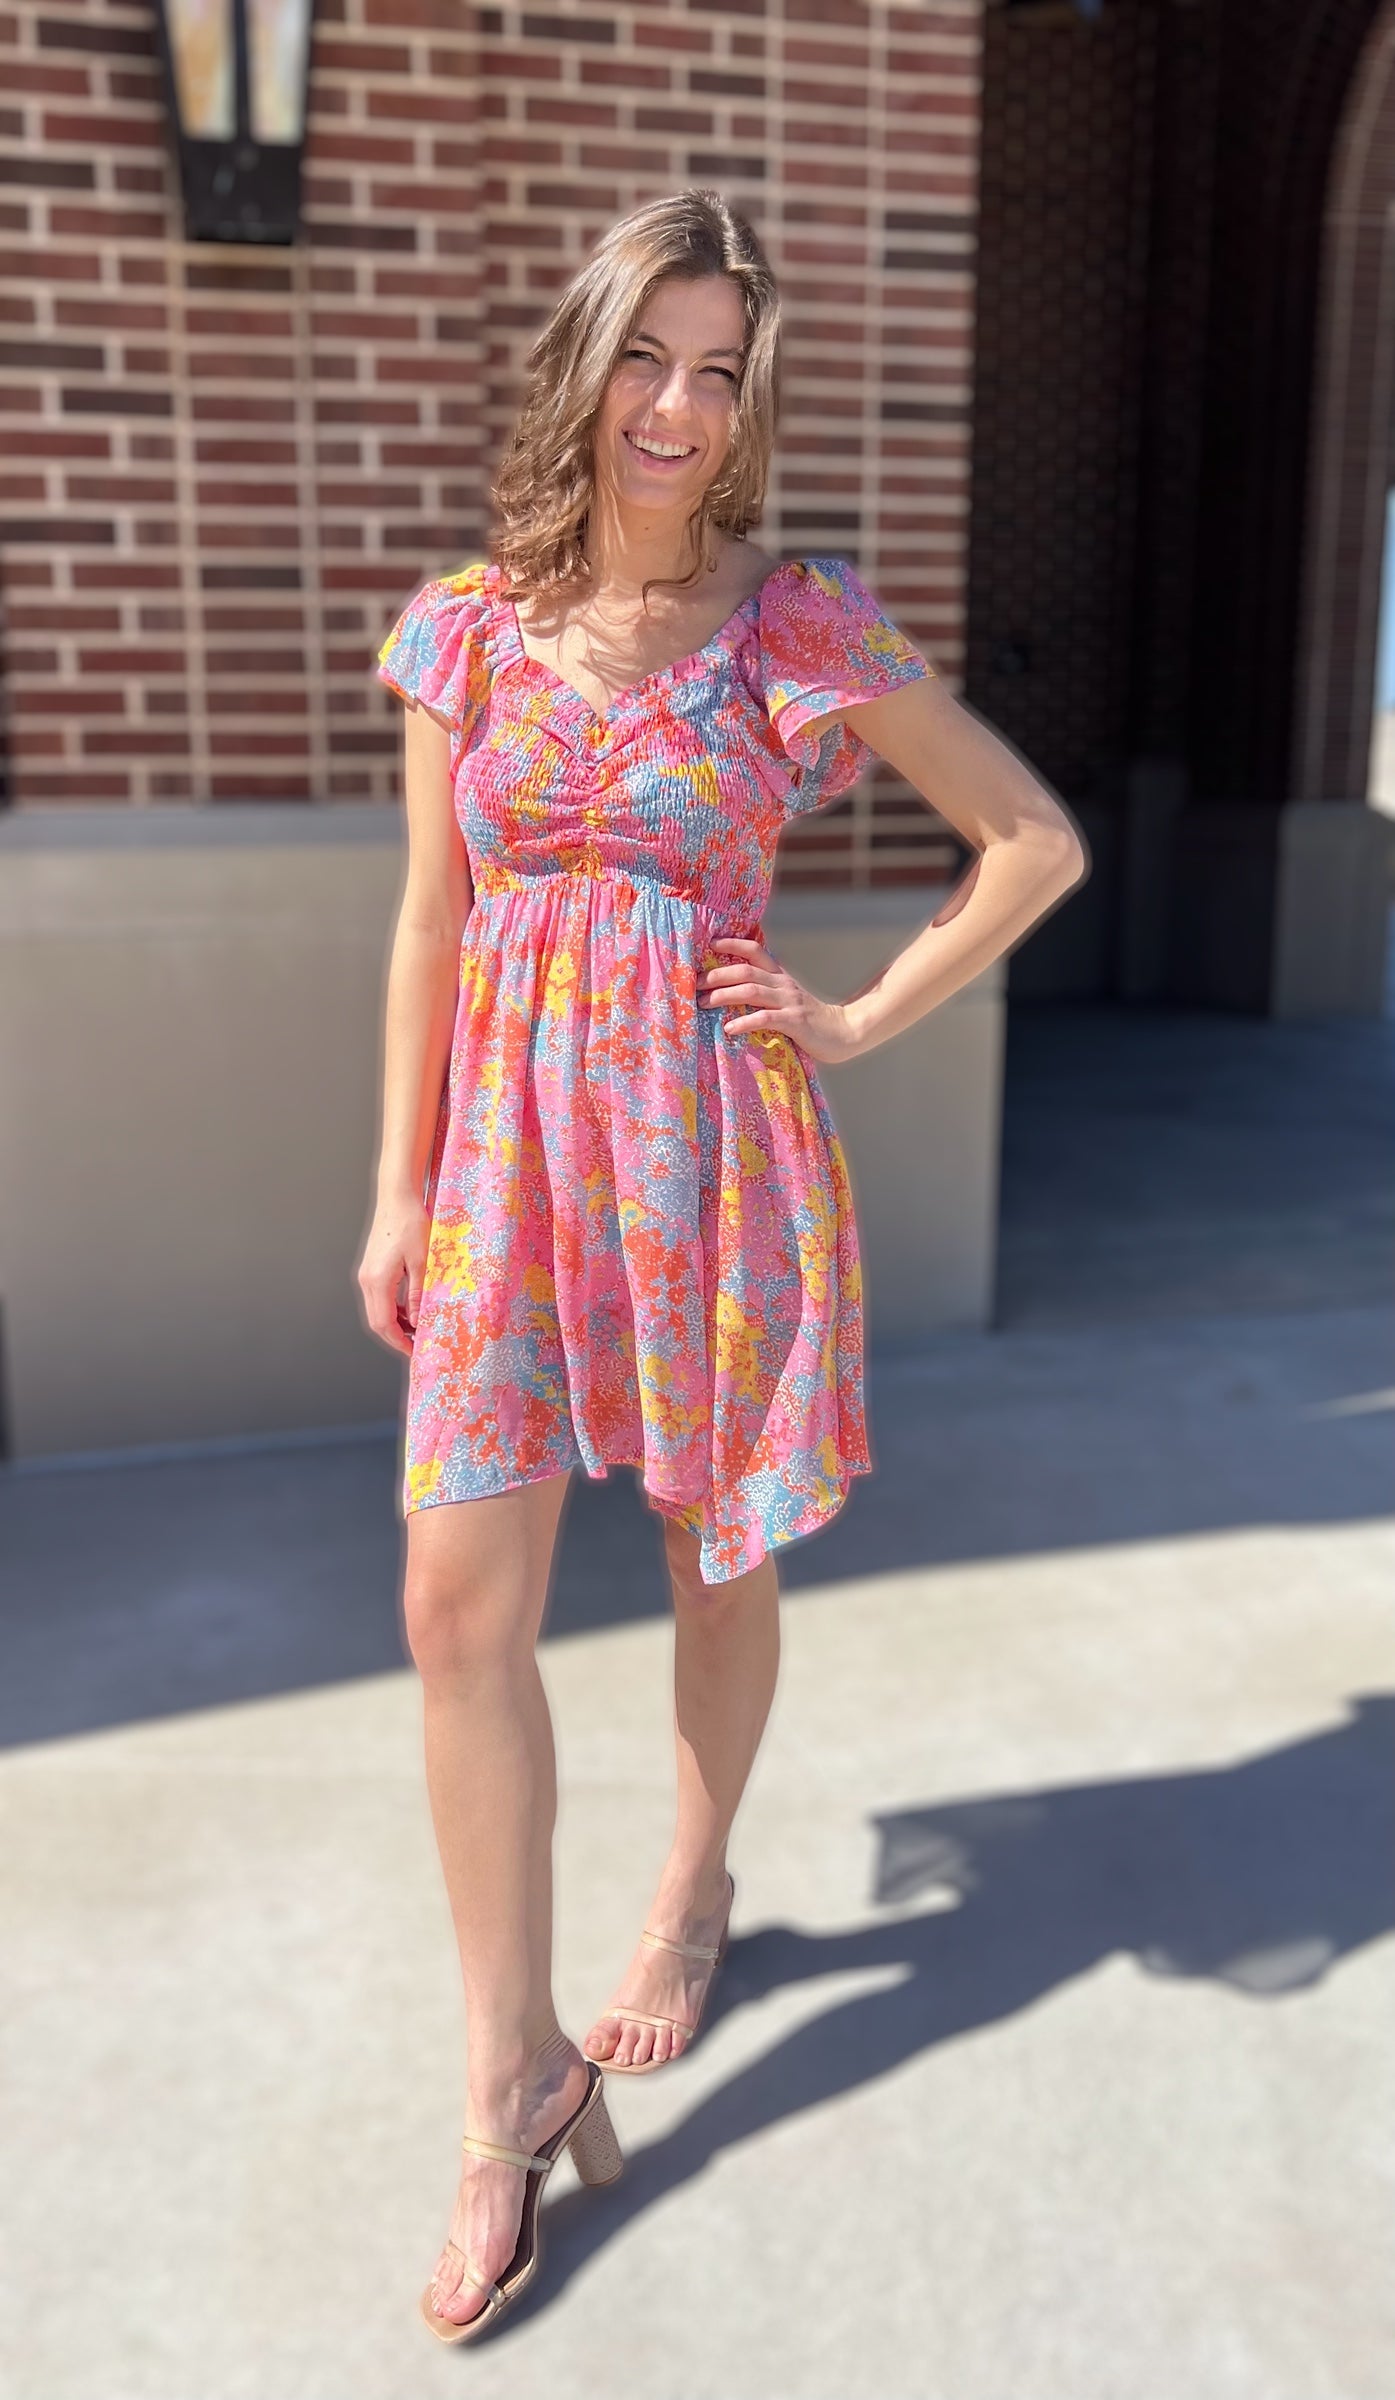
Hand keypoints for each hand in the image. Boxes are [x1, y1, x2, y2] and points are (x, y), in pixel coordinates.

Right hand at [356, 1195, 429, 1355]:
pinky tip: (410, 1309)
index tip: (413, 1352)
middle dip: (395, 1337)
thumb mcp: (422, 1263)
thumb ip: (418, 1295)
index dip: (398, 1342)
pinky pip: (379, 1297)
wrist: (397, 1197)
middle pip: (376, 1321)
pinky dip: (392, 1308)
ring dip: (394, 1323)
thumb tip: (418, 1321)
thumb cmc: (411, 1224)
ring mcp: (367, 1274)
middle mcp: (367, 1280)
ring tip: (417, 1329)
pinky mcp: (371, 1267)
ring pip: (377, 1309)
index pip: (384, 1324)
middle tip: (416, 1346)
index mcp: (378, 1281)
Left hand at [699, 937, 863, 1065]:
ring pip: (751, 991)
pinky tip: (729, 1029)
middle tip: (695, 983)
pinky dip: (744, 1022)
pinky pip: (764, 1019)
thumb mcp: (788, 999)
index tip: (709, 944)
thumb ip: (767, 993)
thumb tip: (733, 993)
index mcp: (780, 976)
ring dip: (724, 995)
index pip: (754, 951)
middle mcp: (783, 984)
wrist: (844, 1032)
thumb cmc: (811, 1020)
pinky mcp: (794, 1022)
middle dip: (716, 975)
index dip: (732, 944)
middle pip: (745, 971)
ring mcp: (789, 1002)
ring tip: (704, 1003)